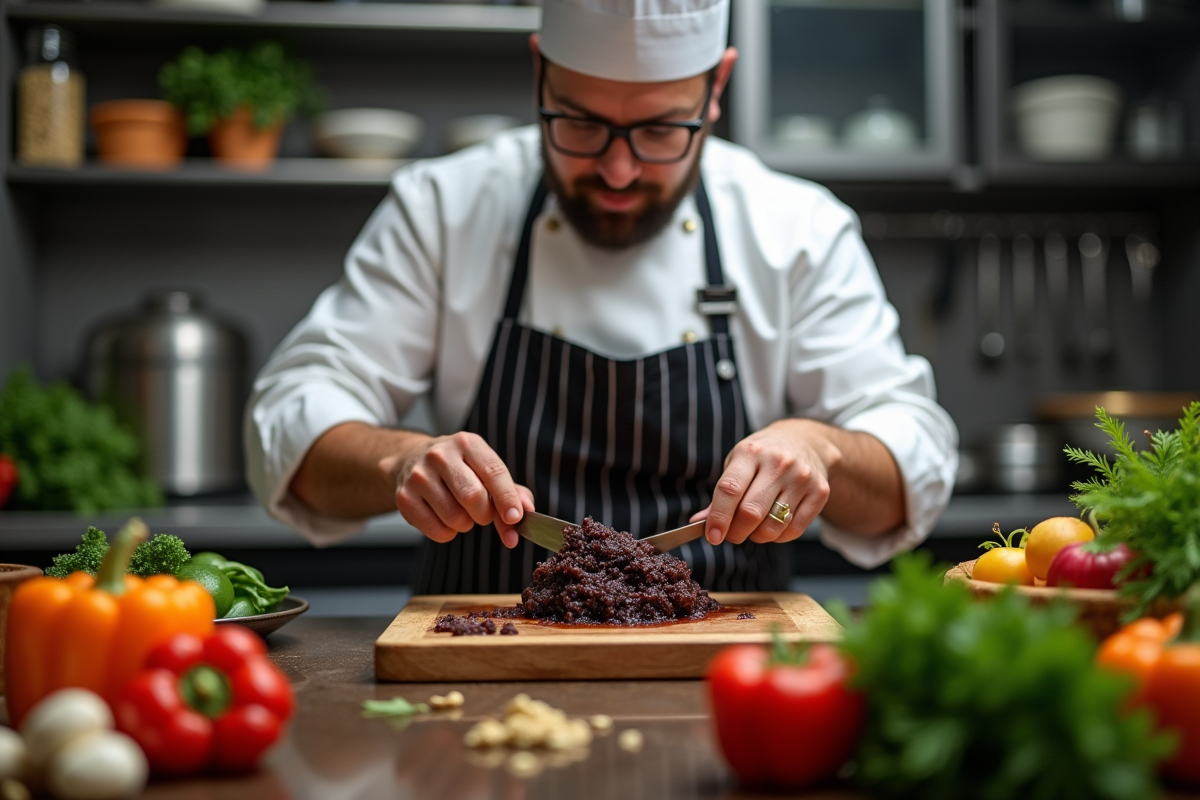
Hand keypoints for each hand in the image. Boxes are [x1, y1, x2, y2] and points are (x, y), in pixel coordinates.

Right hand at [379, 432, 533, 548]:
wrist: (412, 460)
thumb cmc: (459, 469)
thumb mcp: (485, 469)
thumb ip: (512, 491)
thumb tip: (527, 510)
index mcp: (467, 443)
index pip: (493, 472)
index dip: (507, 498)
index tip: (515, 518)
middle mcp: (440, 455)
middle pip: (473, 497)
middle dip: (485, 514)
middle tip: (482, 513)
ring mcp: (419, 476)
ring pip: (455, 518)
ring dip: (466, 524)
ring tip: (460, 511)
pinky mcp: (404, 498)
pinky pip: (437, 531)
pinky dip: (447, 533)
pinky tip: (443, 518)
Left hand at [693, 419, 842, 545]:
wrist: (806, 441)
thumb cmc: (763, 455)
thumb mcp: (738, 463)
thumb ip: (721, 494)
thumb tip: (698, 522)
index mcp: (750, 452)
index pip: (730, 490)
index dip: (719, 517)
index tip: (713, 536)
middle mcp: (778, 463)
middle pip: (751, 513)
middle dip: (736, 532)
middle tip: (731, 534)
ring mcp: (801, 478)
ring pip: (773, 527)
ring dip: (757, 536)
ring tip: (754, 527)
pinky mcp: (819, 492)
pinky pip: (794, 530)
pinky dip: (778, 537)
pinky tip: (773, 525)